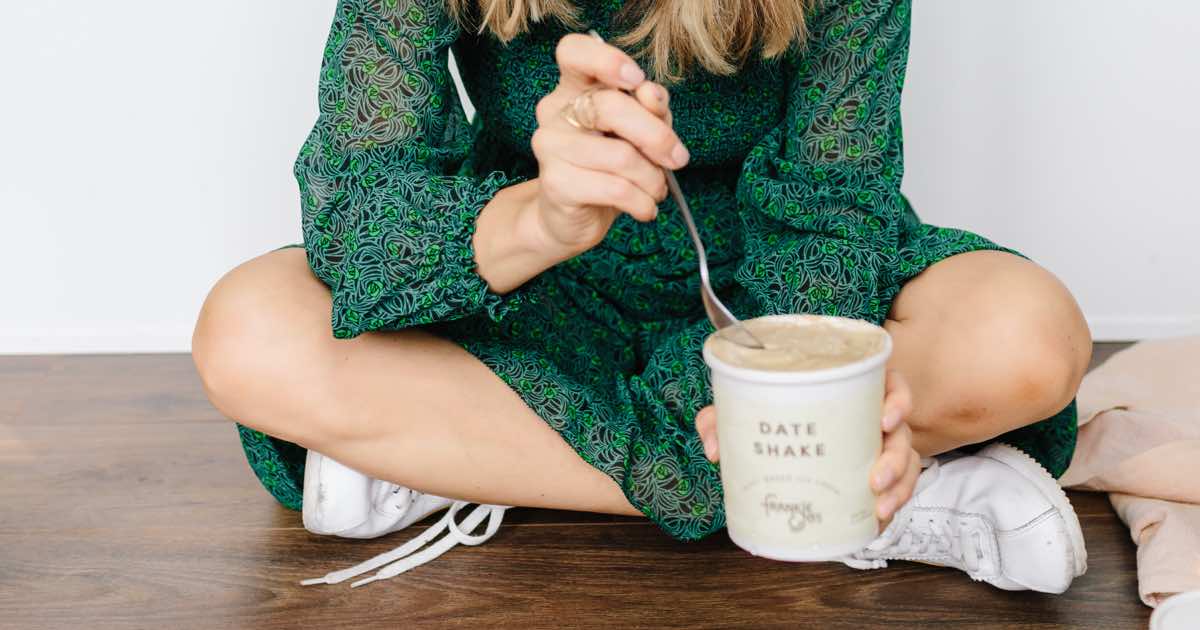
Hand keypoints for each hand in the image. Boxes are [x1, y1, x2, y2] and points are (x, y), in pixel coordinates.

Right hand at [530, 33, 689, 255]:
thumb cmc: (609, 168)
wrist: (574, 217)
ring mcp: (550, 146)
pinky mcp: (555, 184)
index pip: (573, 52)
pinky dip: (642, 202)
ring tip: (657, 191)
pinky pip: (615, 189)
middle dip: (656, 136)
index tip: (637, 81)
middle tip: (677, 159)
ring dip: (653, 179)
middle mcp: (555, 111)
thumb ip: (650, 109)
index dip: (607, 60)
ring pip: (620, 155)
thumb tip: (651, 94)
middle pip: (610, 106)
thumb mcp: (639, 132)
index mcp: (574, 87)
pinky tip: (645, 208)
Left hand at [694, 369, 921, 528]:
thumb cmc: (769, 417)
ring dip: (899, 487)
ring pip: (906, 465)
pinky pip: (897, 491)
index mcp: (852, 391)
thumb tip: (716, 449)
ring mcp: (877, 449)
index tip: (885, 418)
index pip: (891, 385)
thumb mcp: (743, 412)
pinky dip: (891, 506)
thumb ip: (721, 419)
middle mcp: (872, 419)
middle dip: (895, 458)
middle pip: (901, 433)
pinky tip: (876, 521)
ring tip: (879, 507)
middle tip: (874, 478)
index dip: (898, 400)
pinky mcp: (877, 478)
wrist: (775, 441)